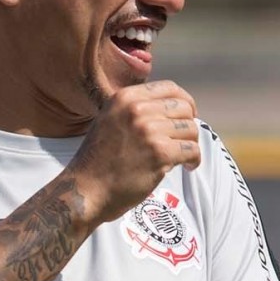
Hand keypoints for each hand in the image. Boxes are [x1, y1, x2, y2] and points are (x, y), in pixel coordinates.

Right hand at [67, 81, 200, 225]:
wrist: (85, 191)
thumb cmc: (97, 163)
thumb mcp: (109, 121)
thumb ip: (134, 112)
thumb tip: (168, 111)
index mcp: (125, 98)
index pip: (169, 88)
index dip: (184, 102)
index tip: (186, 117)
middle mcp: (137, 109)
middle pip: (184, 108)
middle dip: (189, 125)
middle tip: (185, 141)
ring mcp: (149, 130)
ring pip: (190, 129)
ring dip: (191, 144)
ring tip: (185, 157)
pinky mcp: (159, 153)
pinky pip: (192, 150)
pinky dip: (194, 160)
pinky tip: (188, 167)